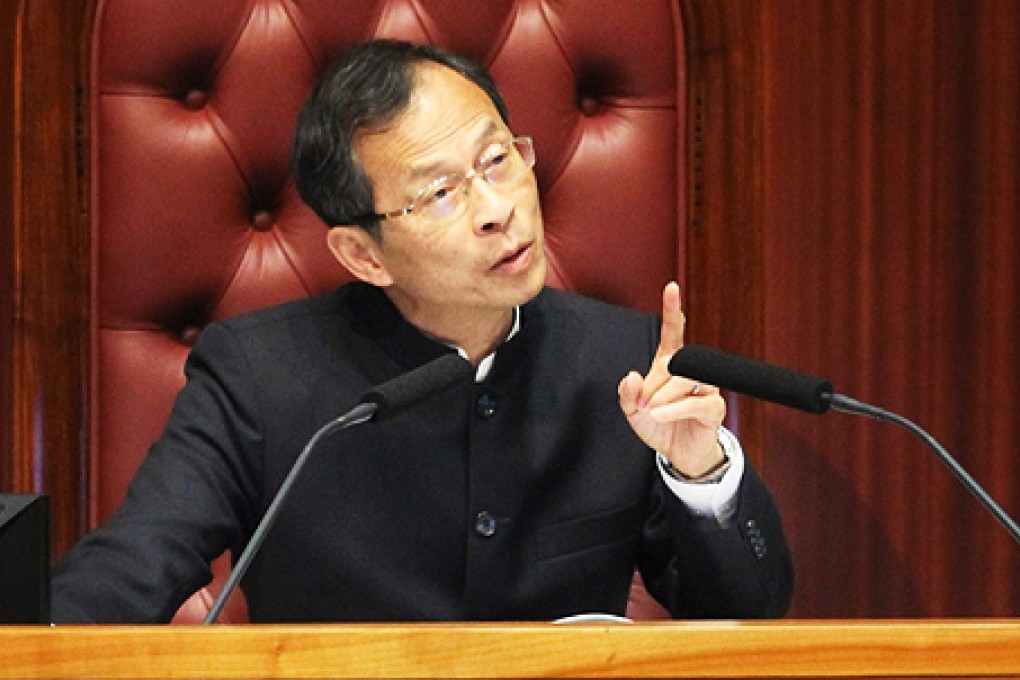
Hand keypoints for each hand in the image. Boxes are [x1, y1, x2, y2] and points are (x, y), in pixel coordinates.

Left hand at [618, 282, 726, 475]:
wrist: (677, 454)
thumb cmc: (658, 426)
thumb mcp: (632, 411)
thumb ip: (627, 394)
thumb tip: (632, 376)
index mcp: (669, 365)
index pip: (672, 332)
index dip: (672, 310)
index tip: (671, 288)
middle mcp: (690, 372)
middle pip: (676, 362)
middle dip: (655, 384)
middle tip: (644, 404)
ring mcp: (705, 388)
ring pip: (687, 379)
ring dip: (665, 397)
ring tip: (654, 412)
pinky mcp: (714, 407)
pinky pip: (697, 401)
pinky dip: (675, 409)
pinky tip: (662, 415)